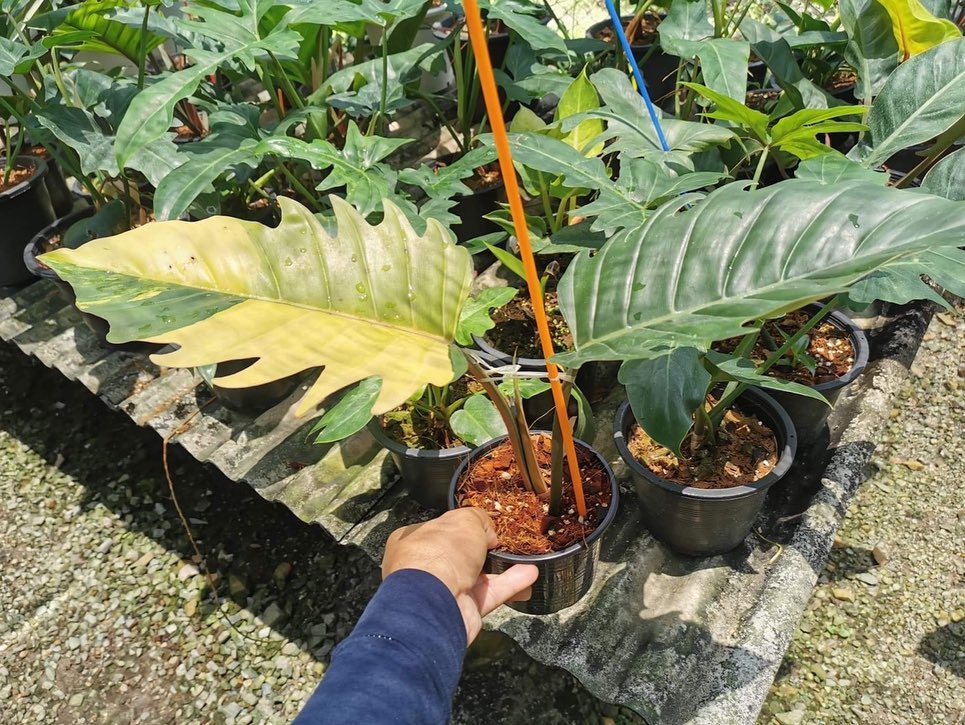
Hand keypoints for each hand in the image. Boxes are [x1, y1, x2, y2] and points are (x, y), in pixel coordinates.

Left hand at [382, 508, 537, 643]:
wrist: (435, 601)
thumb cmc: (441, 552)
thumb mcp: (465, 520)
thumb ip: (479, 520)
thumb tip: (488, 534)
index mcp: (415, 541)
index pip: (439, 530)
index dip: (461, 526)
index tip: (483, 526)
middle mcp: (425, 567)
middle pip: (460, 555)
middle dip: (483, 550)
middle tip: (503, 544)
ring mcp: (444, 591)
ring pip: (478, 577)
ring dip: (502, 567)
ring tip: (526, 559)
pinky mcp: (463, 611)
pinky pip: (490, 594)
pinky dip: (510, 584)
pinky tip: (529, 574)